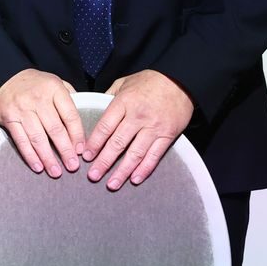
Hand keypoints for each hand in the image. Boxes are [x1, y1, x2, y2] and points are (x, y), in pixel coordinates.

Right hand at [0, 68, 84, 177]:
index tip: (81, 151)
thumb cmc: (34, 84)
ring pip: (38, 137)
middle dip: (65, 150)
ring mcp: (22, 108)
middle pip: (55, 129)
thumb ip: (70, 99)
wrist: (2, 76)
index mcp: (54, 89)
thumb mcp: (56, 83)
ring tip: (56, 172)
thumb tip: (85, 122)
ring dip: (48, 157)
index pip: (70, 115)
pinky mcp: (9, 118)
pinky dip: (29, 155)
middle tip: (72, 166)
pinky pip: (21, 140)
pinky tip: (38, 166)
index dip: (77, 135)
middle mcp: (38, 98)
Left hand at [86, 69, 193, 188]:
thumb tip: (93, 109)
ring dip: (122, 171)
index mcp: (124, 102)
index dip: (94, 143)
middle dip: (103, 162)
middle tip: (93, 176)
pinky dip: (144, 169)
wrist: (180, 81)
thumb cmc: (149, 81)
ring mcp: (154, 127)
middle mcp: (138, 116)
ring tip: (111, 184)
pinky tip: (134, 179)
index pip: (105, 126)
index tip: (86, 156)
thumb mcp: (124, 83)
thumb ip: (108, 97)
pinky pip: (154, 156)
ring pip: (135, 153)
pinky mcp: (168, 135)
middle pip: (117, 143)